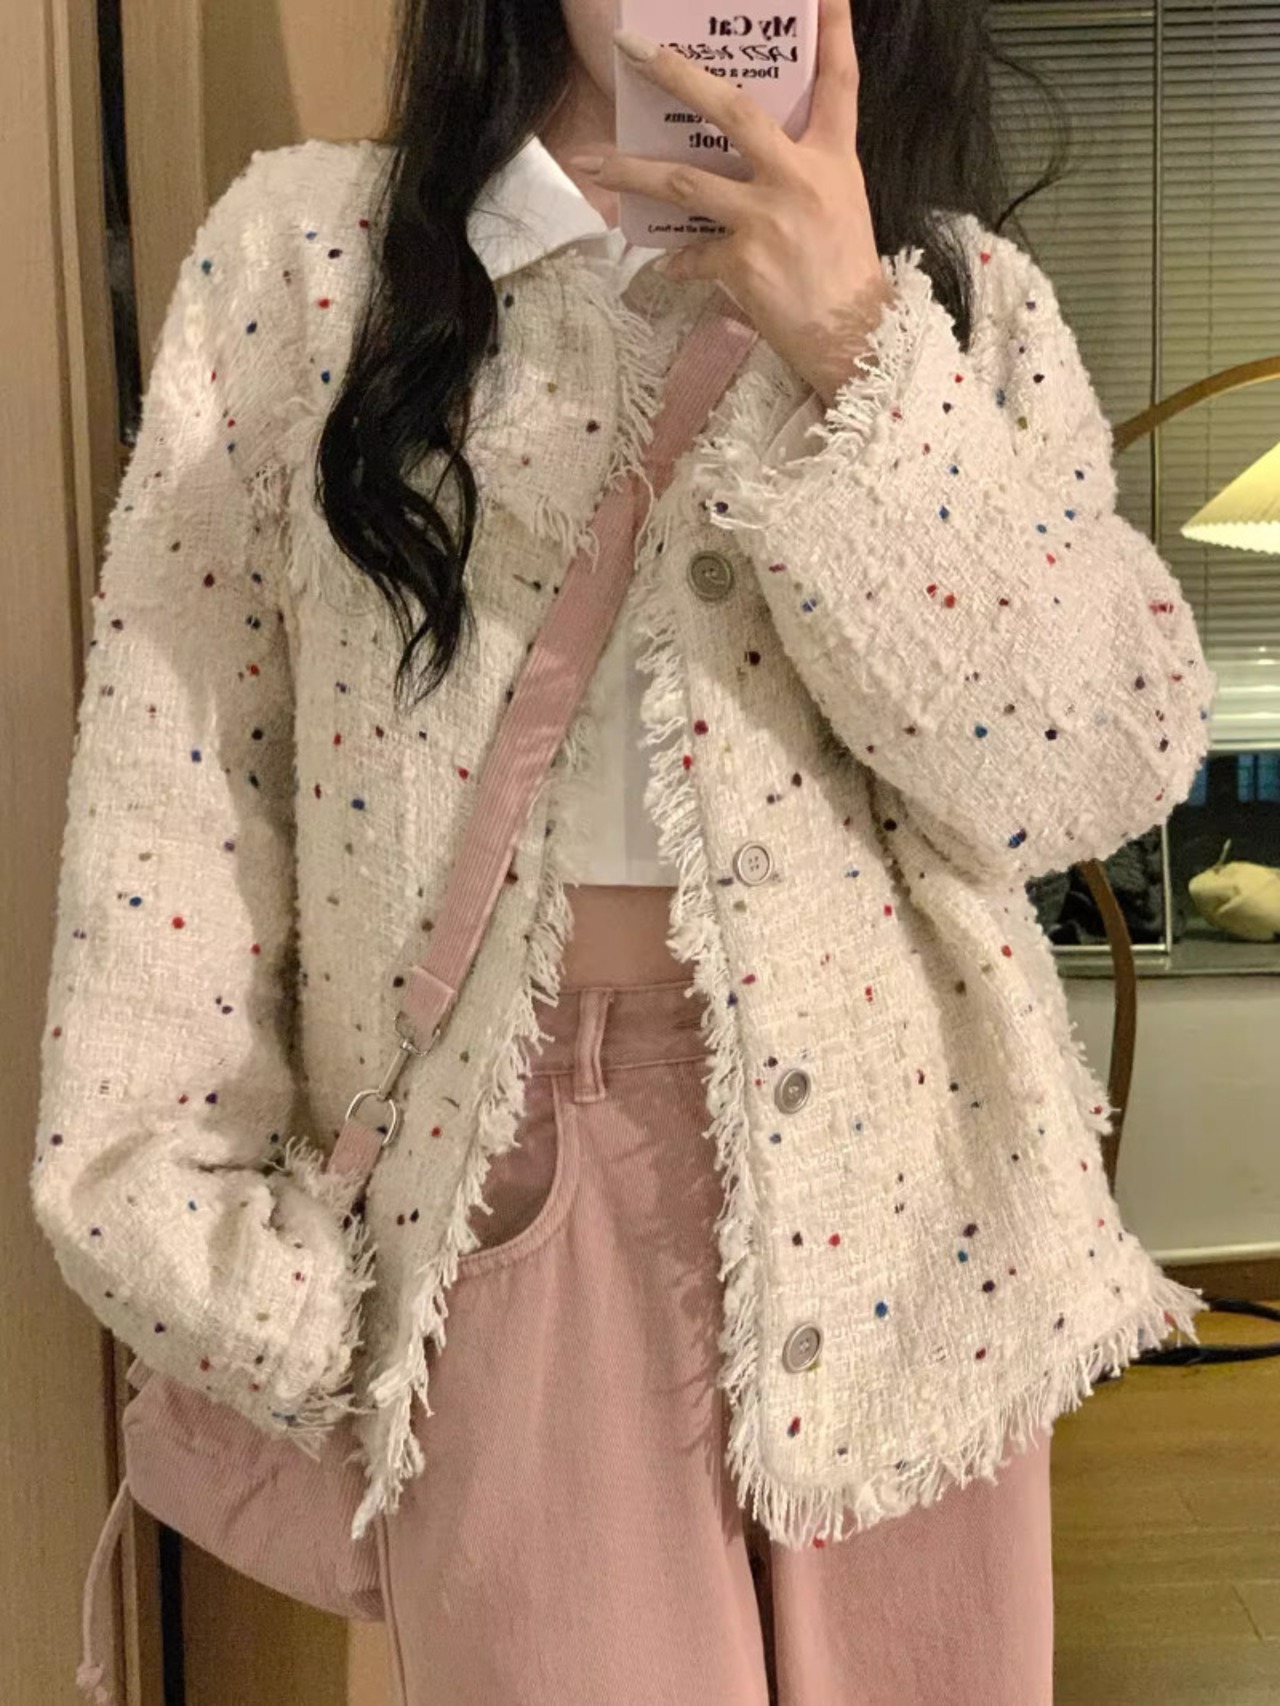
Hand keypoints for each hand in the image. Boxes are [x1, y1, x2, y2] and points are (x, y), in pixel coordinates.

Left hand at [568, 0, 893, 407]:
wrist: (852, 337)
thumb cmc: (844, 270)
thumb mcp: (841, 202)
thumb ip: (802, 167)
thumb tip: (754, 151)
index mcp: (833, 156)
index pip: (839, 80)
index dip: (832, 31)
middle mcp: (799, 176)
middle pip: (733, 110)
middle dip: (679, 76)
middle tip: (634, 48)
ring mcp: (768, 217)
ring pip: (685, 180)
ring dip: (633, 170)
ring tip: (593, 160)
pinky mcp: (742, 261)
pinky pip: (693, 253)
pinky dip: (678, 260)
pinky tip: (668, 264)